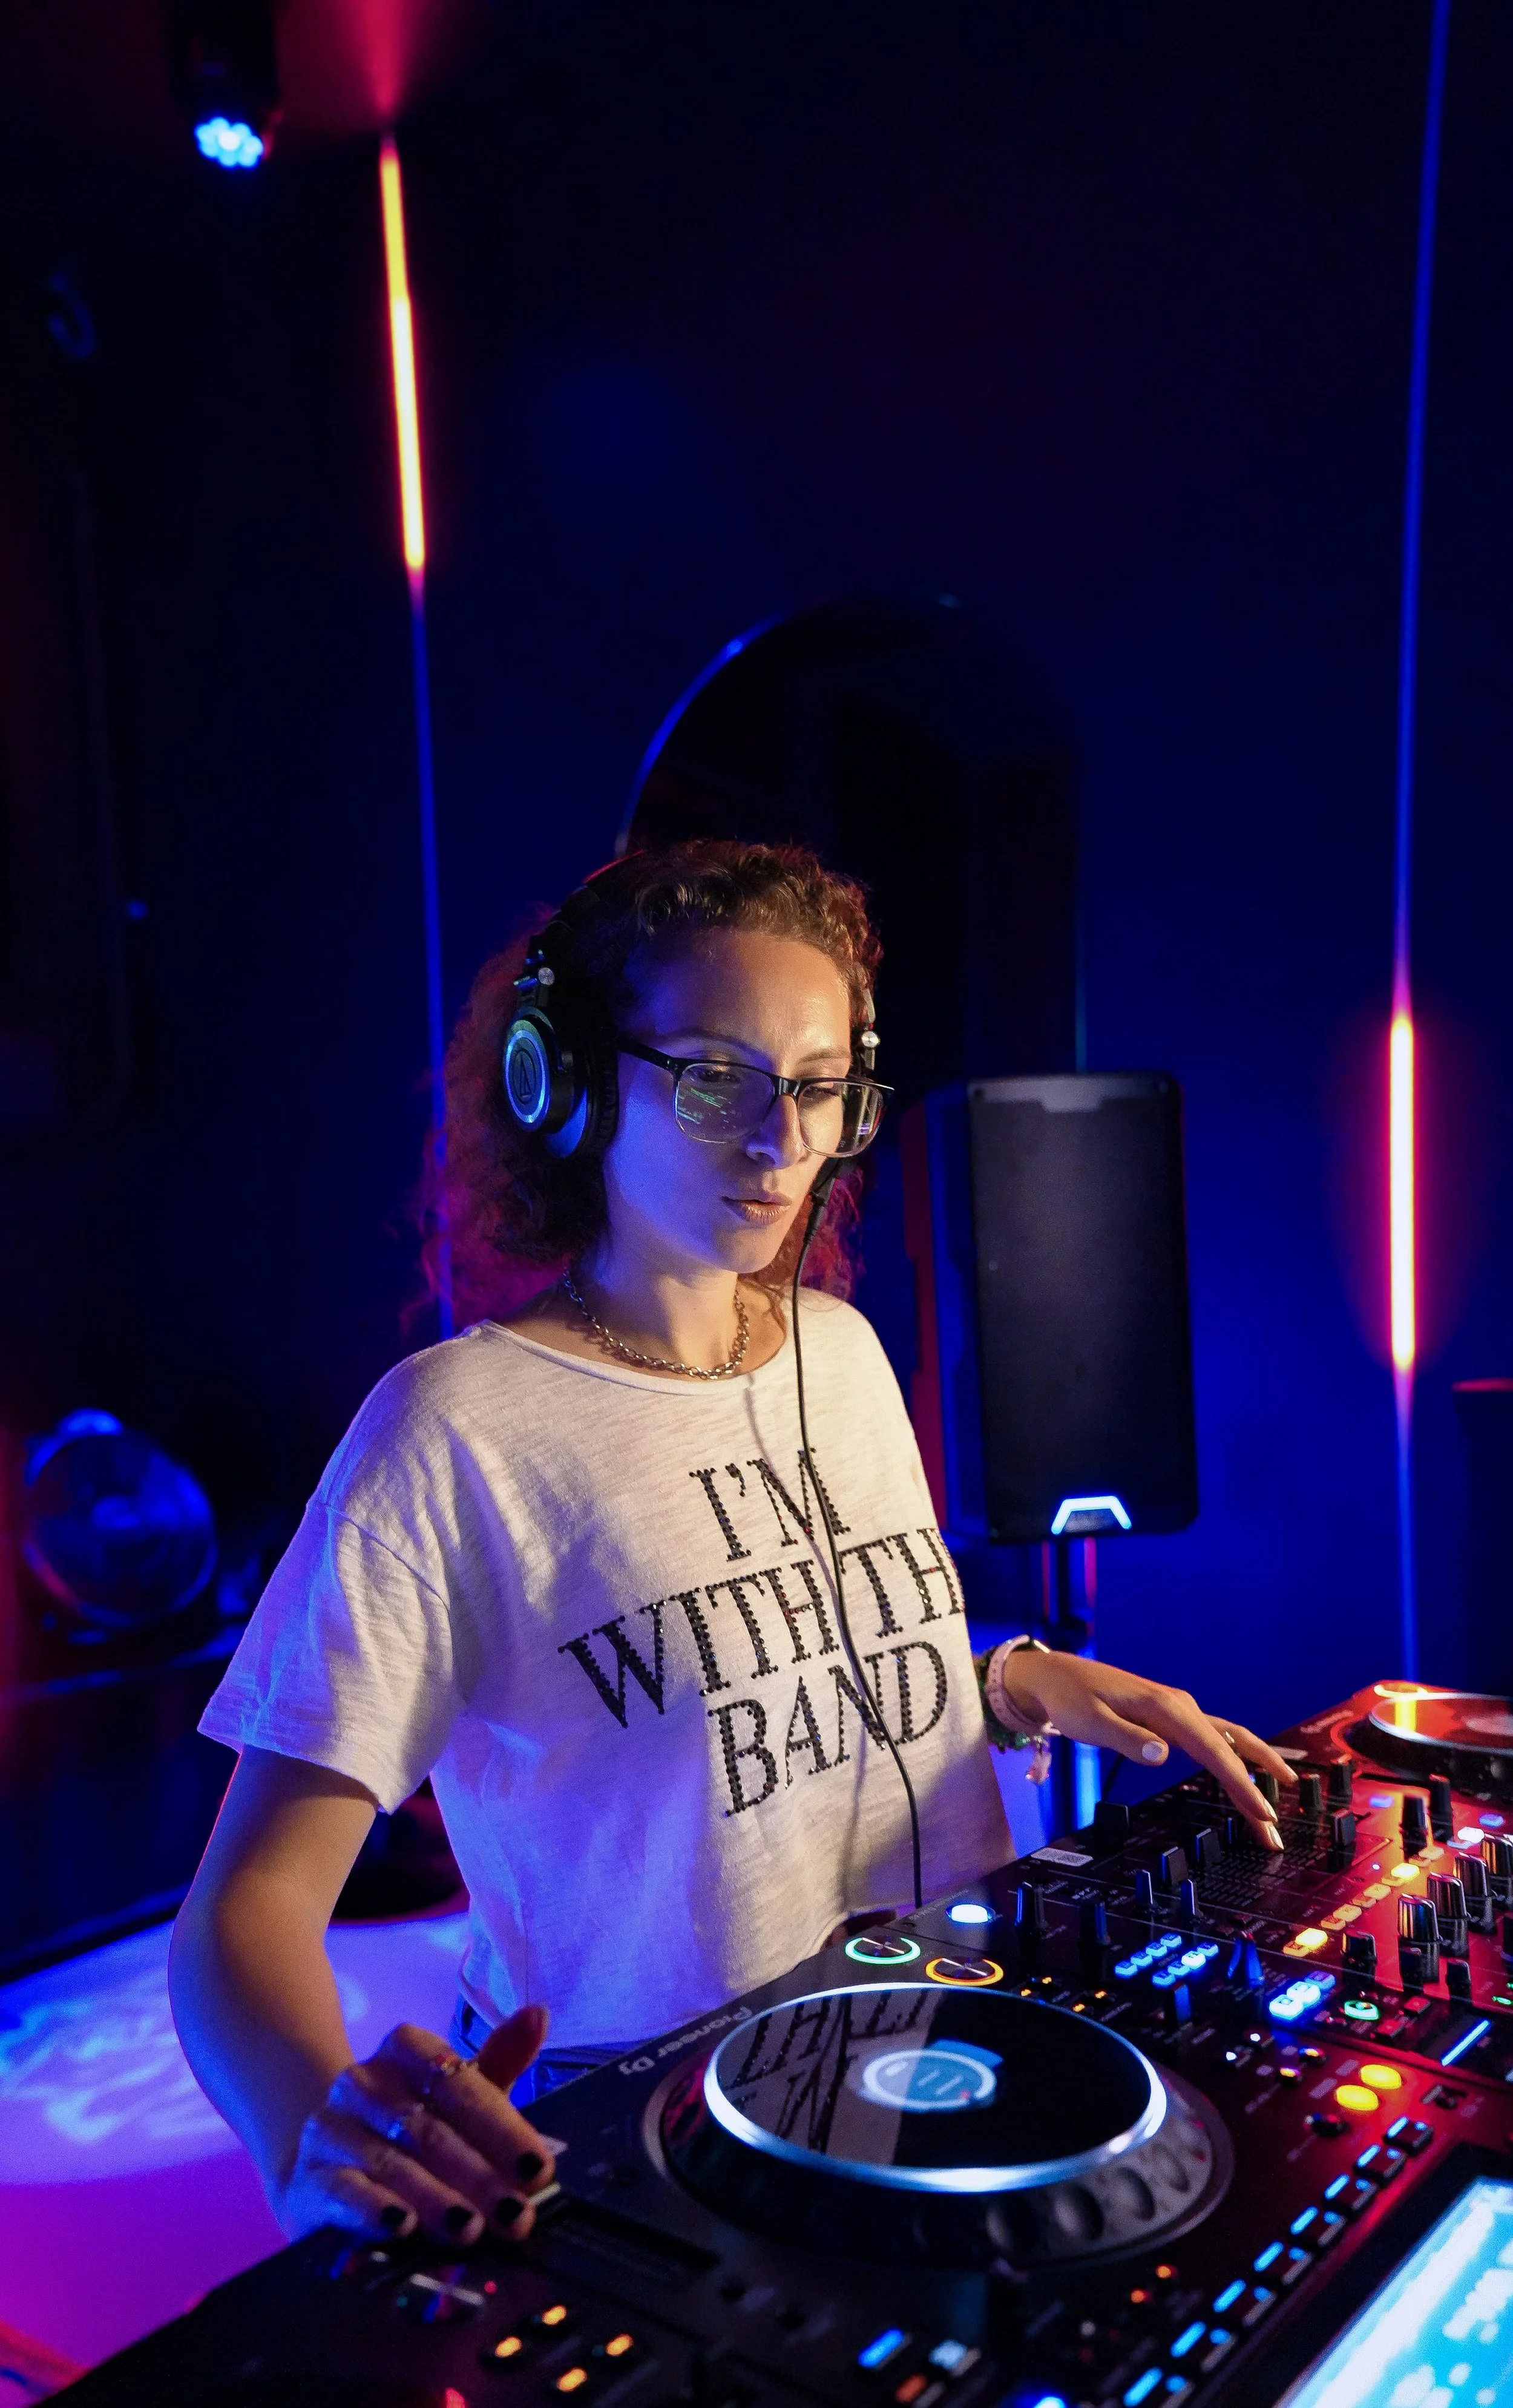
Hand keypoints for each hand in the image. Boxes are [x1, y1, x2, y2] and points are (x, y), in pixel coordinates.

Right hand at [278, 2006, 557, 2241]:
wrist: (328, 2166)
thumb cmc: (411, 2130)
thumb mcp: (460, 2097)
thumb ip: (500, 2060)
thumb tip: (538, 2014)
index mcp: (405, 2050)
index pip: (458, 2084)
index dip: (502, 2128)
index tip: (538, 2168)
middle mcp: (363, 2081)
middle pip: (430, 2129)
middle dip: (479, 2175)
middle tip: (515, 2213)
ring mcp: (331, 2128)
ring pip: (391, 2162)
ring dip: (435, 2198)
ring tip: (471, 2228)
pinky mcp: (309, 2177)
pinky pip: (344, 2191)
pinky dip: (373, 2210)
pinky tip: (402, 2227)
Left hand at [996, 1649, 1297, 1849]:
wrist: (1055, 1676)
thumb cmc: (1069, 1698)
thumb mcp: (1089, 1721)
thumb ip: (1127, 1739)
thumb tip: (1164, 1754)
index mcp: (1165, 1707)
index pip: (1214, 1751)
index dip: (1242, 1783)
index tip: (1263, 1811)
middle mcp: (1180, 1707)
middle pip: (1231, 1748)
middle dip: (1260, 1784)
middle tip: (1278, 1824)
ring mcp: (1179, 1712)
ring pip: (1228, 1743)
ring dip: (1254, 1772)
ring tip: (1278, 1802)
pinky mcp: (1172, 1720)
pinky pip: (1213, 1742)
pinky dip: (1235, 1761)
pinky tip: (1248, 1776)